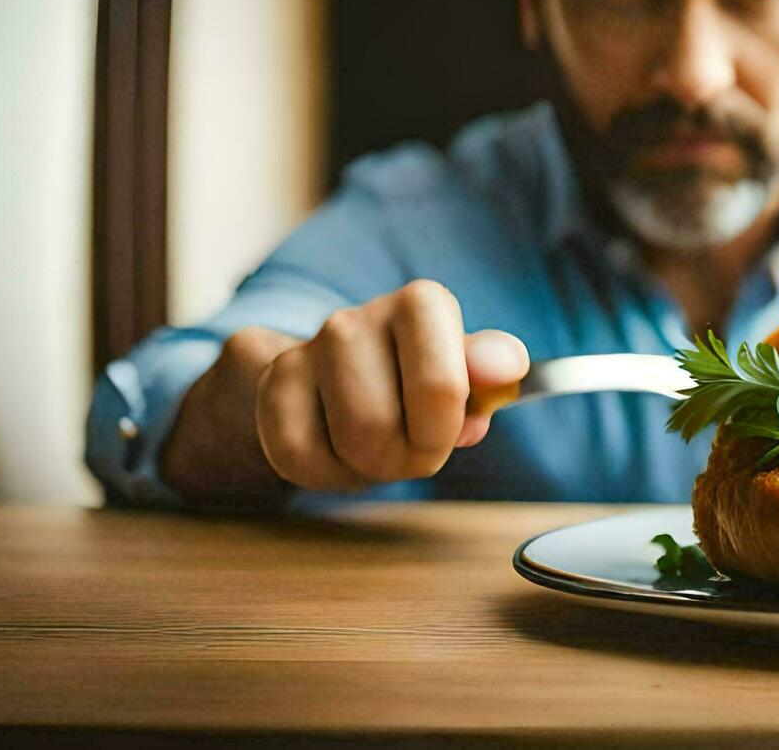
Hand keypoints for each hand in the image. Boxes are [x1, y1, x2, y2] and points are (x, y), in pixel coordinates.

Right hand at [252, 280, 528, 490]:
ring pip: (347, 443)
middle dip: (406, 458)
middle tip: (410, 448)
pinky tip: (338, 451)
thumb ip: (494, 370)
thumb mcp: (467, 376)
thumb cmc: (417, 383)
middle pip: (385, 427)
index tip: (447, 432)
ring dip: (369, 468)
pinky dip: (327, 474)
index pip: (440, 388)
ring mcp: (305, 350)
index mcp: (420, 305)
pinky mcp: (273, 387)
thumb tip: (504, 367)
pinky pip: (299, 457)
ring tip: (376, 447)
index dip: (443, 430)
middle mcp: (355, 319)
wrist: (337, 383)